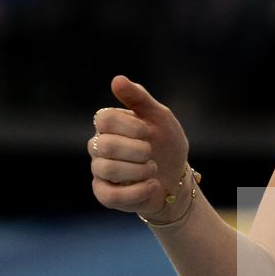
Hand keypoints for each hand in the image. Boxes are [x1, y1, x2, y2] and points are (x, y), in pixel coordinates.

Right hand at [89, 75, 192, 221]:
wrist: (176, 177)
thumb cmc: (165, 143)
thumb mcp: (159, 116)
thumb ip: (139, 98)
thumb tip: (116, 79)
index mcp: (108, 124)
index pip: (104, 119)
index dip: (130, 127)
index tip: (148, 131)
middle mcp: (98, 146)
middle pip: (104, 145)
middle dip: (138, 151)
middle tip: (150, 153)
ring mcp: (99, 170)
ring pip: (108, 170)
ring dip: (139, 170)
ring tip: (151, 169)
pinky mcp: (104, 194)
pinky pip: (110, 195)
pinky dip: (137, 191)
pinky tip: (152, 185)